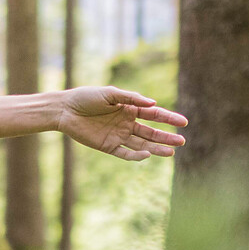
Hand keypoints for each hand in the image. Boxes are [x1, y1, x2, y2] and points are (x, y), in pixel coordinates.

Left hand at [57, 86, 187, 161]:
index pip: (154, 115)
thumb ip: (131, 98)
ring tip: (171, 152)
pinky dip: (136, 155)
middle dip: (166, 136)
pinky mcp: (108, 146)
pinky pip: (125, 153)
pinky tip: (147, 154)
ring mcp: (118, 135)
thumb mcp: (110, 93)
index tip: (183, 123)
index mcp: (129, 108)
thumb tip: (153, 103)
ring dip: (156, 148)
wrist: (65, 110)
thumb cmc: (86, 97)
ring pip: (142, 144)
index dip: (168, 118)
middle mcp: (126, 123)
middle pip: (151, 132)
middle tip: (182, 141)